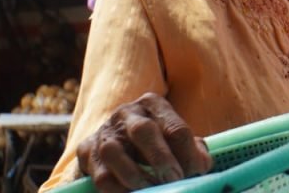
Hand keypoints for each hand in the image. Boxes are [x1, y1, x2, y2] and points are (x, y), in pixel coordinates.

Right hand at [76, 93, 212, 192]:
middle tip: (174, 179)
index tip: (195, 171)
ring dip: (135, 175)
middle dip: (160, 158)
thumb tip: (202, 165)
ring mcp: (104, 131)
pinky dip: (117, 189)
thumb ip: (194, 150)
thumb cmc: (156, 141)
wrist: (118, 141)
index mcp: (154, 104)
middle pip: (143, 130)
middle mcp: (126, 113)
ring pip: (114, 152)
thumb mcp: (176, 140)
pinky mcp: (87, 151)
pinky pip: (99, 174)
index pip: (176, 127)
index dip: (187, 153)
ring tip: (151, 188)